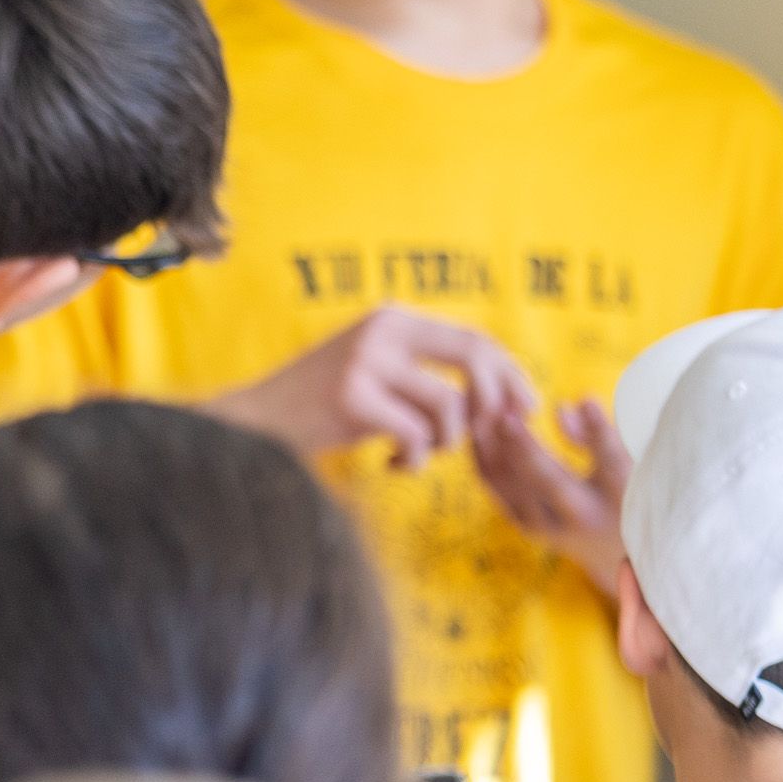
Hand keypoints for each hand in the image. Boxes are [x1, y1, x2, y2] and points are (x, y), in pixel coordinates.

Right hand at [213, 305, 536, 469]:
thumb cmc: (326, 403)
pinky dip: (417, 459)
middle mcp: (382, 331)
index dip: (510, 373)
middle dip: (495, 401)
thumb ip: (426, 368)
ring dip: (447, 442)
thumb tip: (501, 393)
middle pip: (473, 358)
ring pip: (449, 406)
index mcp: (394, 318)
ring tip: (420, 451)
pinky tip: (395, 464)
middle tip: (490, 433)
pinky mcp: (352, 398)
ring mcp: (366, 362)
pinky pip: (418, 436)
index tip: (524, 406)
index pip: (474, 337)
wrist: (258, 422)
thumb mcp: (378, 369)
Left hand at [472, 393, 631, 589]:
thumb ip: (599, 436)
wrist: (614, 554)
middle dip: (528, 450)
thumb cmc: (625, 494)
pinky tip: (478, 430)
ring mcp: (552, 527)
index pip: (613, 462)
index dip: (600, 431)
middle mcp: (586, 516)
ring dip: (495, 447)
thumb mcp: (629, 465)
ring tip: (485, 410)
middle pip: (553, 482)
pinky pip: (499, 491)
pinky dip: (485, 460)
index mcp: (621, 497)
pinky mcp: (527, 528)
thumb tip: (561, 409)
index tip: (587, 398)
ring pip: (515, 486)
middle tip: (507, 417)